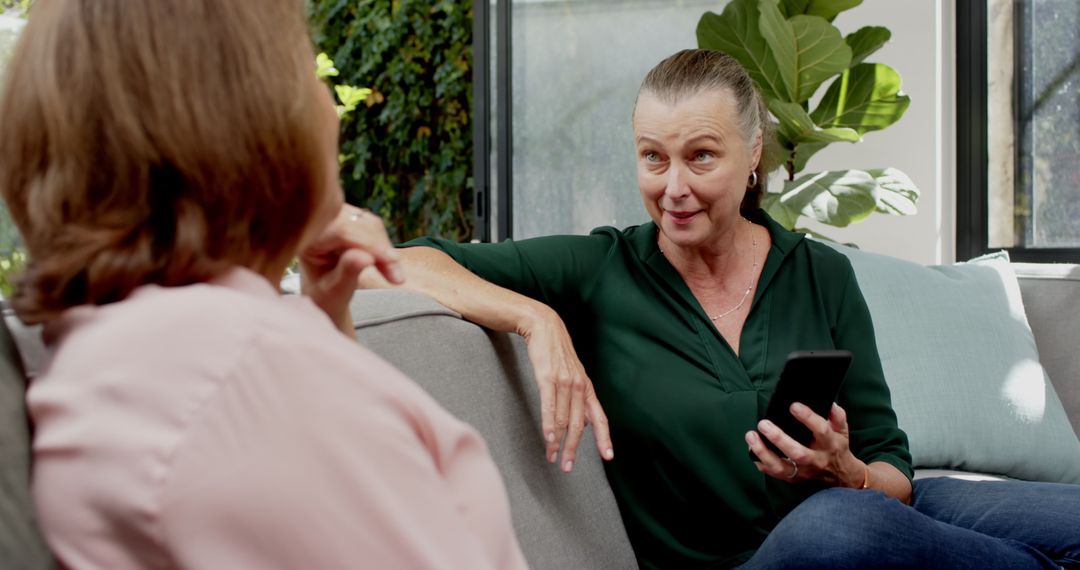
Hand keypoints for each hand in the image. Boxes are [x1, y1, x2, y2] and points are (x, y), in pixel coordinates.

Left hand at [299, 205, 404, 332]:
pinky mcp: (347, 218)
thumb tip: (366, 257)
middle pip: (357, 224)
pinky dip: (383, 245)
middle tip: (398, 278)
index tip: (391, 263)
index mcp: (305, 239)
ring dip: (385, 248)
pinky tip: (388, 265)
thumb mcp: (334, 291)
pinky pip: (372, 226)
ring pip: (368, 223)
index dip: (369, 245)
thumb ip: (347, 273)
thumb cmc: (324, 297)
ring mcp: (333, 217)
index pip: (342, 231)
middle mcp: (317, 222)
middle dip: (381, 249)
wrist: (322, 296)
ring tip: (394, 275)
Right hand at [521, 307, 613, 472]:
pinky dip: (549, 425)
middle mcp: (579, 386)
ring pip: (562, 419)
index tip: (608, 456)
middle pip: (578, 425)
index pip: (599, 417)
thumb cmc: (556, 352)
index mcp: (586, 387)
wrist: (544, 326)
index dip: (604, 437)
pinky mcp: (548, 377)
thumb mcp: (572, 374)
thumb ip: (576, 399)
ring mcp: (564, 382)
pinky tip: (548, 439)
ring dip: (557, 442)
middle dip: (573, 449)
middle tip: (567, 468)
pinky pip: (550, 406)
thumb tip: (580, 423)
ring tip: (552, 458)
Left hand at [745, 402, 865, 487]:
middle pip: (798, 453)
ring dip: (763, 452)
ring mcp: (804, 471)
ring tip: (751, 436)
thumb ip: (836, 415)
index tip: (793, 406)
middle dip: (778, 438)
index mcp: (830, 444)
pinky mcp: (794, 478)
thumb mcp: (842, 429)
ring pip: (782, 467)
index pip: (821, 430)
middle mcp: (816, 459)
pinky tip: (752, 449)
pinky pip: (774, 473)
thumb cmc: (836, 446)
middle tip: (763, 424)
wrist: (840, 474)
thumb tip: (827, 402)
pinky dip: (761, 462)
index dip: (808, 417)